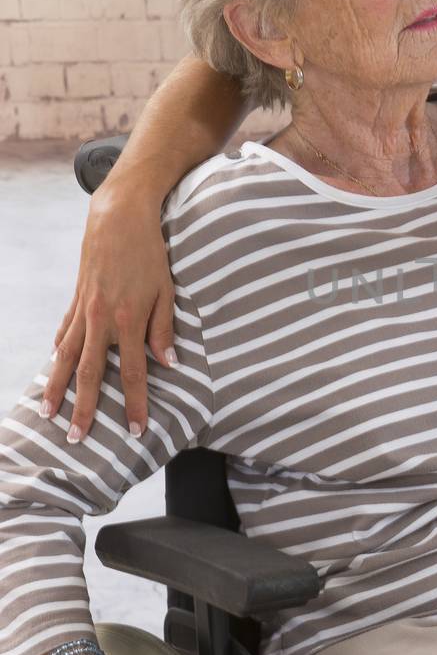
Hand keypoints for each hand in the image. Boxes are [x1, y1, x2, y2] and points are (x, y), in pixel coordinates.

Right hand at [40, 181, 175, 440]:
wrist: (119, 215)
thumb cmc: (150, 252)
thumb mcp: (167, 290)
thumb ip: (165, 329)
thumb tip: (169, 364)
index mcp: (128, 320)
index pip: (134, 374)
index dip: (136, 405)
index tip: (136, 431)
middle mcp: (101, 320)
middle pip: (91, 374)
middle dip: (85, 409)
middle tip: (78, 439)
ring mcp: (83, 309)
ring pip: (66, 357)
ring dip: (57, 387)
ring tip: (48, 413)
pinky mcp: (76, 298)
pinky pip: (64, 331)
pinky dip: (57, 352)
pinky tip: (52, 367)